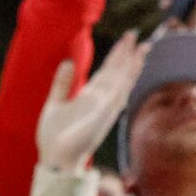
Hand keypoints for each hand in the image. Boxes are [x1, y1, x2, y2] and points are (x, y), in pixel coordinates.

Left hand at [36, 30, 144, 172]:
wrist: (56, 159)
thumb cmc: (54, 138)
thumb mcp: (54, 104)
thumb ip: (61, 84)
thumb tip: (67, 61)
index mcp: (90, 98)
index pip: (107, 73)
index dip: (116, 57)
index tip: (126, 41)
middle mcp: (101, 102)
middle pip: (118, 74)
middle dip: (127, 55)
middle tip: (138, 36)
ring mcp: (104, 108)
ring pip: (121, 80)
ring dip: (131, 63)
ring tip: (141, 46)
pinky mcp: (104, 113)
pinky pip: (118, 91)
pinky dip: (127, 78)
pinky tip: (134, 65)